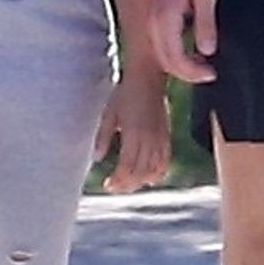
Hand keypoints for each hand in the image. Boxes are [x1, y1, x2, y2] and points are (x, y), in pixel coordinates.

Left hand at [91, 71, 171, 193]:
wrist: (148, 77)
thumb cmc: (125, 93)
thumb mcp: (109, 112)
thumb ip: (103, 136)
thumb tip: (96, 158)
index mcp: (133, 132)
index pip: (128, 167)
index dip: (118, 181)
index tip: (108, 185)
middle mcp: (149, 138)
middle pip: (141, 173)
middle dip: (127, 185)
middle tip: (114, 187)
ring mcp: (160, 138)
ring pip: (154, 171)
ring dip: (140, 181)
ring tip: (127, 184)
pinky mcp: (166, 136)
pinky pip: (165, 162)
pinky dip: (157, 174)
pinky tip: (147, 178)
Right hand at [148, 0, 217, 83]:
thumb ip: (205, 23)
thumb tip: (208, 51)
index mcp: (166, 20)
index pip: (176, 59)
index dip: (194, 73)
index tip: (212, 73)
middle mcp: (154, 24)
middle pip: (166, 62)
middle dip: (188, 73)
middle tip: (209, 72)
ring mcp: (151, 21)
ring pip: (161, 55)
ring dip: (180, 65)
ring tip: (203, 64)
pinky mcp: (153, 17)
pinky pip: (161, 45)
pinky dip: (175, 55)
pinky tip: (192, 50)